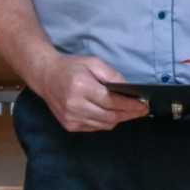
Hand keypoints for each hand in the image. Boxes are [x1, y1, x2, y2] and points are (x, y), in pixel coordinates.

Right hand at [31, 53, 148, 131]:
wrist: (46, 77)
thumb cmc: (71, 68)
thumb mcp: (93, 63)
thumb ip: (112, 75)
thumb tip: (130, 90)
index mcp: (81, 87)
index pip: (112, 101)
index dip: (130, 105)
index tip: (143, 105)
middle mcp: (75, 105)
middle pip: (110, 116)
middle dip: (129, 114)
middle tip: (142, 110)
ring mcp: (71, 118)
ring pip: (105, 124)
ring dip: (119, 119)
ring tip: (130, 112)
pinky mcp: (70, 125)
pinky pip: (96, 127)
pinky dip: (106, 121)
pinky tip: (111, 113)